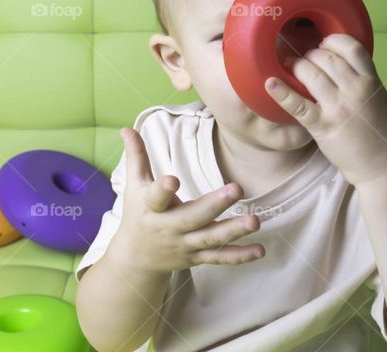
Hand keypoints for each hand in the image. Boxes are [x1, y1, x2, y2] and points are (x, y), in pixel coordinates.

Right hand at [107, 127, 265, 274]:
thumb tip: (126, 128)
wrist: (135, 259)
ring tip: (255, 220)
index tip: (172, 180)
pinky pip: (220, 257)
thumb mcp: (134, 185)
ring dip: (234, 231)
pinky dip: (240, 256)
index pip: (156, 198)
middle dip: (214, 205)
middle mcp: (169, 228)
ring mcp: (185, 244)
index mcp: (151, 208)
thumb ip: (136, 156)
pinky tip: (260, 249)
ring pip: (210, 239)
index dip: (163, 189)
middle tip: (236, 189)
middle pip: (192, 218)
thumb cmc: (138, 214)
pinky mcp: (197, 257)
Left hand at [264, 33, 386, 185]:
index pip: (351, 47)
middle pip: (326, 58)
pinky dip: (282, 92)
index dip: (333, 41)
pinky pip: (298, 105)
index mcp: (371, 81)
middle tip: (303, 58)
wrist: (385, 164)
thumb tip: (339, 61)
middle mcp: (355, 90)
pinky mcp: (323, 126)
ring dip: (296, 66)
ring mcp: (339, 108)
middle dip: (310, 54)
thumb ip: (360, 79)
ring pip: (311, 74)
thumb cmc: (379, 131)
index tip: (323, 43)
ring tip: (290, 65)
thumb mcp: (377, 97)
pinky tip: (270, 84)